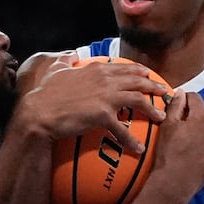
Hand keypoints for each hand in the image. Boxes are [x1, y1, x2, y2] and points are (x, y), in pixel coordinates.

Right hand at [15, 52, 169, 152]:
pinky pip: (123, 129)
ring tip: (161, 117)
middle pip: (137, 81)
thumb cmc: (45, 93)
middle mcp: (105, 80)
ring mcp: (105, 97)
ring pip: (138, 99)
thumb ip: (65, 61)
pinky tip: (139, 148)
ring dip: (152, 108)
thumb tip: (70, 54)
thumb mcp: (55, 70)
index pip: (124, 68)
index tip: (149, 75)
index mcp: (96, 69)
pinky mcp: (102, 115)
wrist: (39, 112)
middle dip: (154, 86)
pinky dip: (132, 140)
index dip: (139, 71)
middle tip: (165, 92)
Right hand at [145, 91, 203, 203]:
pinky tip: (194, 155)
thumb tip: (181, 94)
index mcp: (203, 117)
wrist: (175, 182)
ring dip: (201, 133)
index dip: (184, 101)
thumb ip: (176, 105)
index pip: (195, 98)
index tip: (177, 107)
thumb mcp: (168, 125)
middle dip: (193, 118)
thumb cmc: (169, 153)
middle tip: (179, 129)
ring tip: (186, 144)